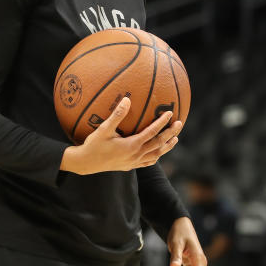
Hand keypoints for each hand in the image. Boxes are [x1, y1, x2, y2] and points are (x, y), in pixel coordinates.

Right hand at [60, 96, 180, 174]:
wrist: (86, 163)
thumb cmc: (93, 144)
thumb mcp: (104, 128)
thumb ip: (117, 114)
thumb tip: (128, 99)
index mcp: (131, 145)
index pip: (152, 132)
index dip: (162, 122)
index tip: (170, 112)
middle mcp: (136, 155)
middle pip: (159, 144)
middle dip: (170, 133)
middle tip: (179, 123)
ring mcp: (134, 162)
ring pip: (156, 155)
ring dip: (167, 146)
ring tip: (175, 139)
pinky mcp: (130, 166)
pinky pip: (148, 162)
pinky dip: (156, 156)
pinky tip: (158, 152)